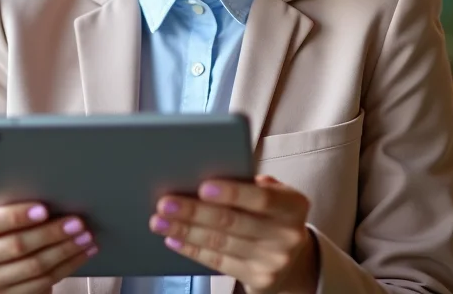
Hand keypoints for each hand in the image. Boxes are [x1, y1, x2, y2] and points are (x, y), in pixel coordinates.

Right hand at [0, 200, 96, 293]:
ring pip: (35, 266)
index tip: (44, 209)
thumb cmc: (6, 220)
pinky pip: (43, 282)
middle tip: (78, 223)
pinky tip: (82, 253)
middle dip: (52, 233)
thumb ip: (15, 198)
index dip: (17, 216)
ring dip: (65, 251)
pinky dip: (67, 266)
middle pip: (17, 246)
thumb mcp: (1, 207)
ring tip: (86, 237)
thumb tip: (51, 188)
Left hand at [150, 175, 317, 293]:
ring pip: (220, 243)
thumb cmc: (271, 214)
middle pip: (233, 221)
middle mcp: (288, 235)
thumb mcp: (273, 195)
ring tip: (159, 221)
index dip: (232, 193)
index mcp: (293, 204)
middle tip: (165, 203)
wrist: (293, 259)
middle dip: (194, 212)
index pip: (262, 197)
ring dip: (185, 231)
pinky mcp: (259, 279)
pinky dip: (192, 250)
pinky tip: (173, 239)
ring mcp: (274, 261)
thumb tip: (206, 173)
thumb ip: (250, 184)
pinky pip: (218, 262)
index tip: (202, 187)